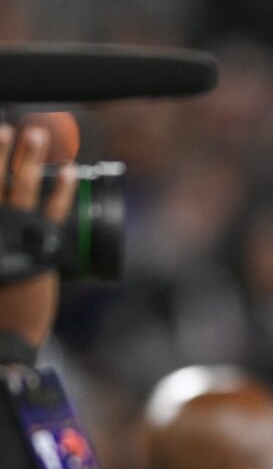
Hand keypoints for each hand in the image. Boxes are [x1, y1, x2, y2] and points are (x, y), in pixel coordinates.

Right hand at [0, 123, 76, 347]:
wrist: (1, 343)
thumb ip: (0, 246)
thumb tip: (7, 221)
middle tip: (4, 126)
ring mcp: (11, 240)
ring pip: (17, 189)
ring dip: (27, 159)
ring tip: (34, 133)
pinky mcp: (40, 252)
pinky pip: (52, 213)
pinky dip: (60, 191)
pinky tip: (70, 171)